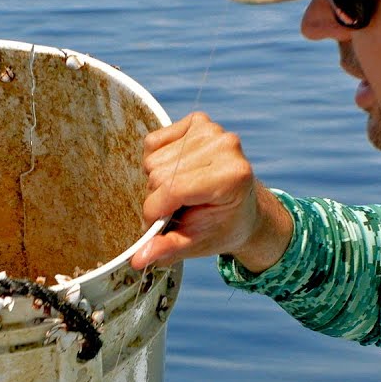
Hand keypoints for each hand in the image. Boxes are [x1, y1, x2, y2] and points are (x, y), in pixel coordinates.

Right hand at [132, 112, 291, 272]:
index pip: (173, 189)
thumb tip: (136, 259)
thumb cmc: (221, 227)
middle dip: (158, 198)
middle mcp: (226, 147)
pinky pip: (154, 141)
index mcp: (232, 177)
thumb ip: (167, 248)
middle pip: (159, 174)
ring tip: (180, 193)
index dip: (154, 211)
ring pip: (153, 158)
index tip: (154, 227)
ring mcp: (213, 131)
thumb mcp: (196, 243)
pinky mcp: (199, 121)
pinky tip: (177, 172)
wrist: (244, 210)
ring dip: (158, 181)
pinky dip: (157, 160)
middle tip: (175, 210)